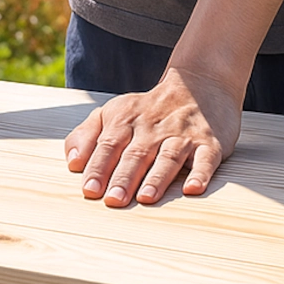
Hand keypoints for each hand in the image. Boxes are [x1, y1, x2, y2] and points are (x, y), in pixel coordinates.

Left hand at [64, 67, 242, 206]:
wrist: (197, 84)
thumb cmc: (146, 110)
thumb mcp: (112, 112)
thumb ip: (87, 135)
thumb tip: (73, 163)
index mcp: (125, 119)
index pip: (108, 145)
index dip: (98, 168)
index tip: (90, 190)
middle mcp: (153, 127)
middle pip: (136, 154)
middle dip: (124, 178)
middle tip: (114, 200)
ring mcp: (182, 134)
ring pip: (168, 157)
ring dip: (157, 178)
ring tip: (145, 198)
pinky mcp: (209, 143)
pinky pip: (205, 159)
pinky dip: (200, 173)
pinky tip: (193, 189)